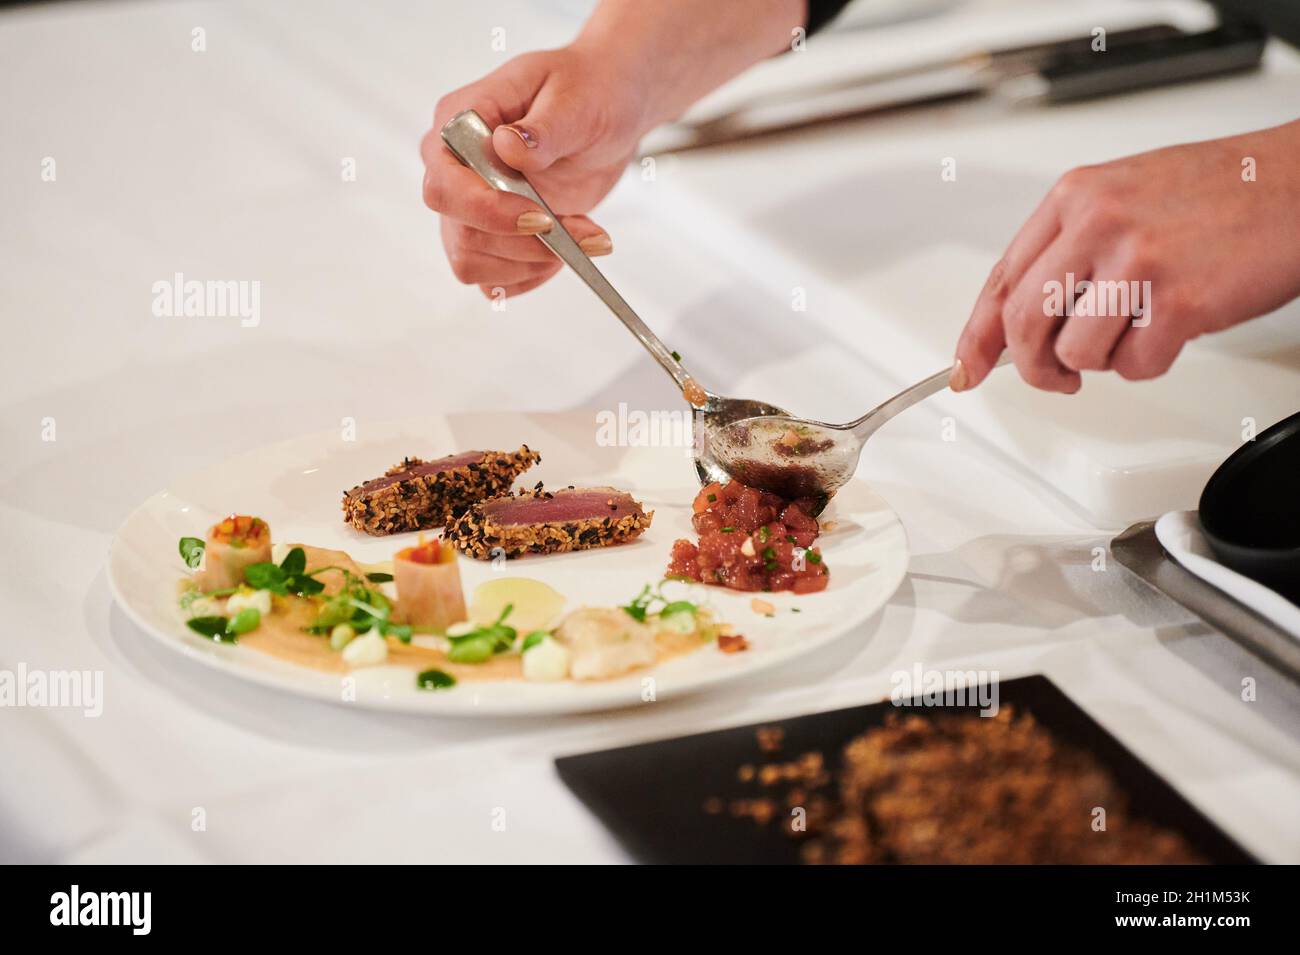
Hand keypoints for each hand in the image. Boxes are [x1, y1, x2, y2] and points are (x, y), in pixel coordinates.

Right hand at [420, 46, 647, 298]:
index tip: (540, 217)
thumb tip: (508, 146)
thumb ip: (543, 127)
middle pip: (460, 234)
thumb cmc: (587, 90)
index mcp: (460, 121)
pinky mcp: (492, 234)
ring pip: (473, 263)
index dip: (487, 211)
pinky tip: (568, 251)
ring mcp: (470, 205)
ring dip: (534, 262)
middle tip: (582, 232)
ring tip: (585, 236)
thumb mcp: (575, 99)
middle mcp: (455, 167)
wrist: (608, 108)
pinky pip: (493, 279)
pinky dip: (532, 275)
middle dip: (524, 245)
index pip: (444, 183)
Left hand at [952, 119, 1299, 392]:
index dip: (976, 335)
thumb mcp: (1124, 198)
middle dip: (1032, 366)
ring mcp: (1137, 261)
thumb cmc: (1221, 192)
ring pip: (1074, 352)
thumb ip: (1069, 248)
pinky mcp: (1179, 301)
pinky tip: (1174, 329)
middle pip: (1022, 323)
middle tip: (1055, 377)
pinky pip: (1133, 367)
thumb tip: (1021, 314)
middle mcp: (1097, 223)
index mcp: (1075, 197)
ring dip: (1101, 362)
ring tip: (1137, 331)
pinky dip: (1149, 363)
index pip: (1001, 279)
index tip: (966, 367)